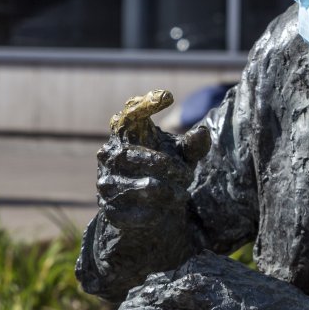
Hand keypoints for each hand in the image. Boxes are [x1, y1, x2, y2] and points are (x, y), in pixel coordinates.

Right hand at [78, 93, 211, 297]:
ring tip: (181, 194)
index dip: (145, 104)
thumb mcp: (183, 158)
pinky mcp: (108, 208)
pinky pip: (135, 211)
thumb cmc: (166, 173)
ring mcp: (106, 181)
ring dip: (167, 192)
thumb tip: (202, 133)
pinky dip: (155, 213)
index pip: (130, 113)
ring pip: (142, 186)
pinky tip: (163, 211)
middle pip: (136, 155)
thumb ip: (193, 146)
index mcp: (126, 135)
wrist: (150, 211)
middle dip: (167, 166)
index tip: (168, 96)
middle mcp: (109, 154)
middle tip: (188, 174)